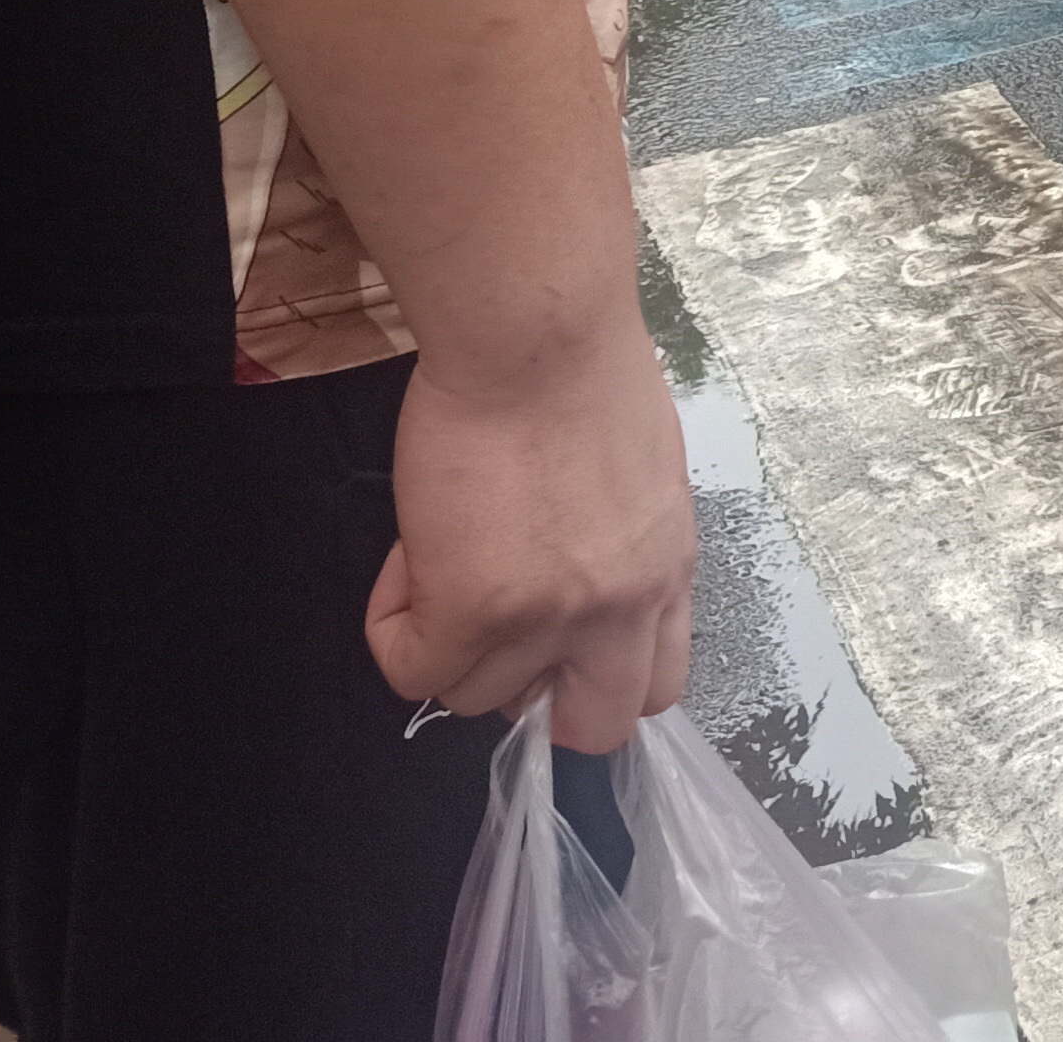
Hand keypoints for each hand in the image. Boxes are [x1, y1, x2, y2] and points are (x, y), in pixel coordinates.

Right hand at [365, 320, 693, 756]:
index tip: (551, 636)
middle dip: (530, 695)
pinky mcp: (473, 610)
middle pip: (591, 726)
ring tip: (441, 551)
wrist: (535, 335)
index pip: (658, 685)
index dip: (594, 676)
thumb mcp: (637, 475)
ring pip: (477, 695)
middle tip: (488, 625)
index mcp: (668, 569)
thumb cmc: (580, 370)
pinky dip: (394, 627)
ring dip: (448, 643)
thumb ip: (616, 544)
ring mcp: (551, 618)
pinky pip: (412, 669)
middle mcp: (623, 608)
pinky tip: (408, 557)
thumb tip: (563, 569)